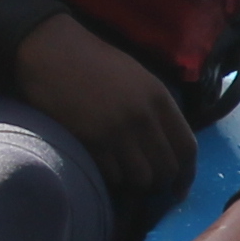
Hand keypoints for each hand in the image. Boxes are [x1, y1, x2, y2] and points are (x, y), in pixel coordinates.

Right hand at [16, 13, 196, 203]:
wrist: (51, 51)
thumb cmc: (94, 62)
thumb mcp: (138, 78)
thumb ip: (156, 110)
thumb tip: (168, 148)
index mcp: (159, 98)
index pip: (187, 148)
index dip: (187, 174)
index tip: (179, 189)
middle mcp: (144, 116)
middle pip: (166, 168)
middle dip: (159, 182)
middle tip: (146, 183)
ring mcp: (117, 130)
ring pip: (141, 178)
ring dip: (134, 183)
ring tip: (124, 175)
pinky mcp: (91, 141)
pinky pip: (112, 176)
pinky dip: (111, 178)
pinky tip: (104, 167)